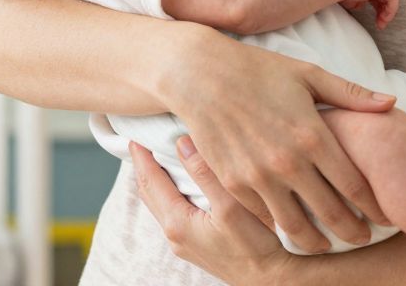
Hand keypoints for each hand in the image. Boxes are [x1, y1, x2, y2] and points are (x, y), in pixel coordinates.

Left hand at [132, 137, 295, 285]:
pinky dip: (168, 193)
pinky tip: (179, 183)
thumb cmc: (255, 246)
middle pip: (150, 193)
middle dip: (143, 166)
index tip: (135, 135)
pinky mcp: (194, 245)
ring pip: (159, 204)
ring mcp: (183, 242)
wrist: (271, 280)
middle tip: (141, 141)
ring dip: (155, 180)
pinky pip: (171, 213)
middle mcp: (175, 235)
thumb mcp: (230, 205)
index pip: (151, 181)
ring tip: (156, 156)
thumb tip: (182, 143)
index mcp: (178, 223)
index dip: (142, 156)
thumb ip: (205, 173)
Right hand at [157, 28, 395, 261]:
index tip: (384, 217)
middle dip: (352, 232)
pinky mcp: (232, 184)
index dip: (374, 207)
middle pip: (331, 214)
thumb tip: (392, 102)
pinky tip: (290, 227)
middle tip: (362, 239)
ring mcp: (257, 176)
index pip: (355, 186)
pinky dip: (279, 227)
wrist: (200, 74)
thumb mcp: (308, 75)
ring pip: (295, 226)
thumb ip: (351, 94)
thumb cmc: (258, 70)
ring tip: (326, 244)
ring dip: (316, 241)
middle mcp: (288, 161)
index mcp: (312, 135)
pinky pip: (263, 217)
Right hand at [341, 0, 398, 28]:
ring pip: (390, 0)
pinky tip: (384, 18)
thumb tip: (361, 6)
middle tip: (379, 24)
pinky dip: (391, 10)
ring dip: (387, 14)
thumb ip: (358, 2)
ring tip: (381, 23)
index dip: (378, 10)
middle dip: (383, 13)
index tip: (375, 21)